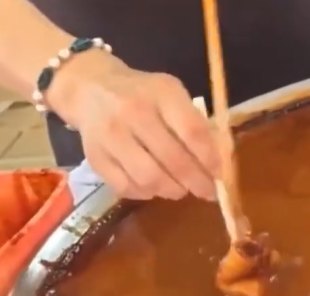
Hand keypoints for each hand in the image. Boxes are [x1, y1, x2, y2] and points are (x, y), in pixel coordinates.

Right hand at [52, 50, 219, 199]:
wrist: (89, 88)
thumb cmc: (141, 93)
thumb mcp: (171, 94)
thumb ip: (194, 122)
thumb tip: (219, 160)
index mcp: (160, 93)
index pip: (192, 132)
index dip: (210, 159)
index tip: (220, 175)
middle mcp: (133, 113)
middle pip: (173, 160)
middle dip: (197, 182)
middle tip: (207, 192)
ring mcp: (111, 136)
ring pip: (150, 179)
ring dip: (173, 190)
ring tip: (181, 189)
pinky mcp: (96, 157)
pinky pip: (126, 187)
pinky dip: (146, 193)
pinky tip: (155, 188)